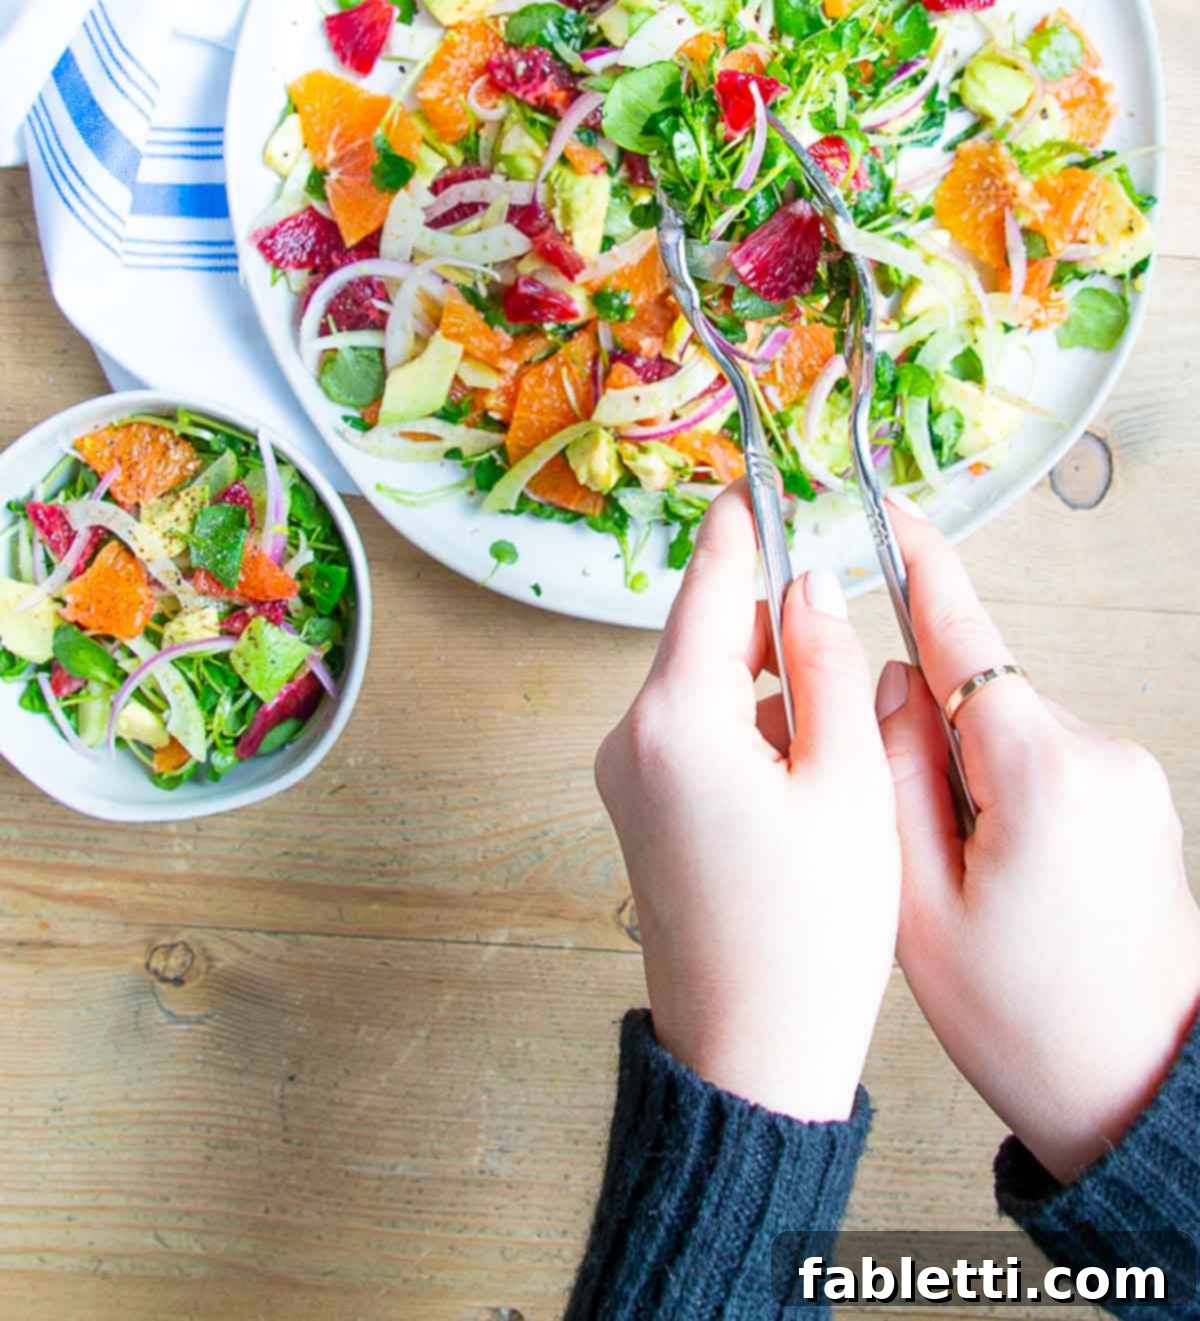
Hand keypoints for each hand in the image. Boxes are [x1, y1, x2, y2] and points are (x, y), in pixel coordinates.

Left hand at [595, 481, 899, 1121]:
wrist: (750, 1056)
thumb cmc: (809, 932)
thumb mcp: (844, 781)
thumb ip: (823, 663)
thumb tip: (808, 581)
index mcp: (676, 718)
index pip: (708, 583)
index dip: (743, 521)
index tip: (762, 472)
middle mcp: (630, 736)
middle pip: (703, 632)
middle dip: (769, 614)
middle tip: (838, 611)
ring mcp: (627, 775)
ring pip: (702, 682)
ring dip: (764, 676)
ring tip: (833, 727)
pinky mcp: (639, 808)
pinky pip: (692, 731)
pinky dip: (746, 723)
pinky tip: (801, 766)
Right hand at [879, 500, 1199, 1182]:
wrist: (1139, 1091)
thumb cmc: (1028, 1022)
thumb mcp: (919, 905)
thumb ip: (892, 772)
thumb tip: (887, 682)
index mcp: (1038, 770)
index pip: (963, 635)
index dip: (919, 566)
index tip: (887, 511)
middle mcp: (1097, 753)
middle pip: (978, 693)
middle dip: (928, 741)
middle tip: (916, 847)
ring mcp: (1128, 775)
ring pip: (1009, 733)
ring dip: (969, 780)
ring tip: (972, 888)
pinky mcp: (1139, 800)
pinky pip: (1047, 763)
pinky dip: (1008, 798)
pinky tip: (1009, 882)